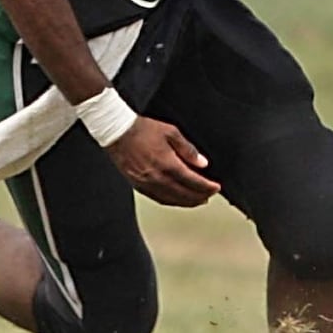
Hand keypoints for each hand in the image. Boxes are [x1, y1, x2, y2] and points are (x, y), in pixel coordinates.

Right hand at [105, 116, 219, 207]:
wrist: (116, 132)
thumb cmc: (141, 129)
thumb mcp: (170, 132)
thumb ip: (187, 149)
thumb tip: (202, 163)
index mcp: (168, 165)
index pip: (194, 182)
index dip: (208, 187)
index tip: (216, 187)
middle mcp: (158, 178)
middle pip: (185, 195)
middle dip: (200, 197)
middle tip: (209, 195)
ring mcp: (147, 184)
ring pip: (172, 200)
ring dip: (187, 202)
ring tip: (197, 200)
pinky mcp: (137, 185)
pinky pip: (158, 198)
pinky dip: (171, 201)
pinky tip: (176, 199)